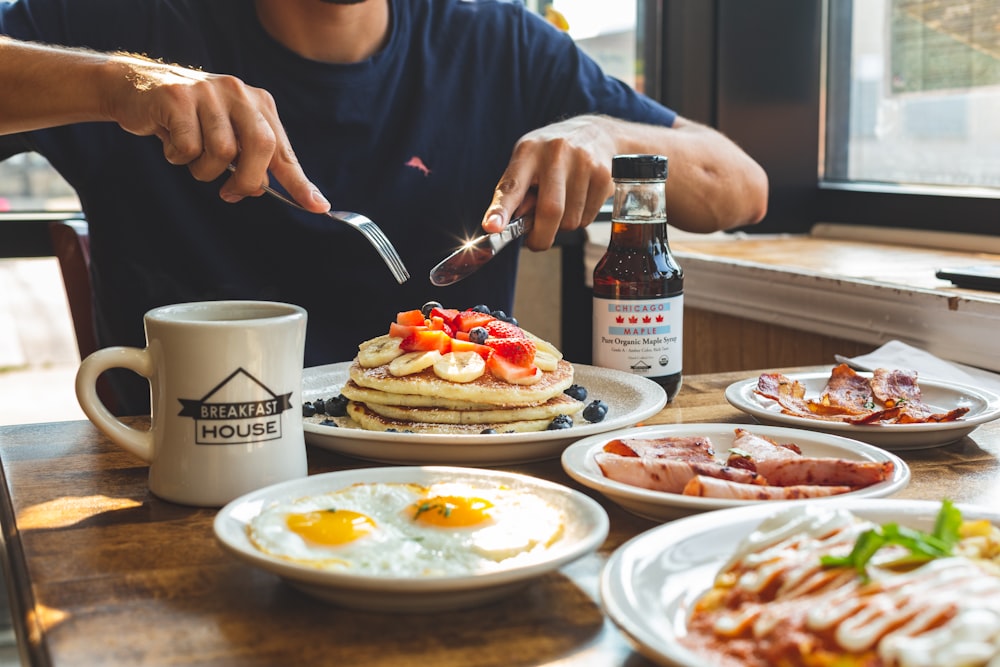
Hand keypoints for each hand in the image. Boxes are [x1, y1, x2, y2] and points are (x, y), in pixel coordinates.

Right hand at [106, 54, 328, 211]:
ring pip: (222, 152)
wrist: (134, 87)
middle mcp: (238, 92)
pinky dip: (178, 157)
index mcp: (258, 103)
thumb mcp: (226, 132)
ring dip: (204, 170)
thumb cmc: (187, 118)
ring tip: (191, 156)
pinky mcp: (177, 97)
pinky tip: (171, 143)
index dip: (299, 181)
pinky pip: (188, 147)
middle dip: (247, 180)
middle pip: (261, 147)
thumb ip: (250, 157)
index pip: (283, 148)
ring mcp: (208, 91)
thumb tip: (265, 190)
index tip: (318, 206)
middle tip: (229, 193)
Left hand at [482, 115, 614, 249]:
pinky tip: (580, 200)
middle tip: (537, 241)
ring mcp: (583, 162)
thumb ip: (518, 193)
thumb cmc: (553, 155)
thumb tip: (510, 225)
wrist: (595, 132)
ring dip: (563, 225)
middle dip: (541, 236)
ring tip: (564, 203)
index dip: (501, 210)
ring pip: (571, 220)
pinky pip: (587, 218)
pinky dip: (581, 219)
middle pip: (550, 211)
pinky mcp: (603, 175)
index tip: (492, 227)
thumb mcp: (528, 163)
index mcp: (529, 151)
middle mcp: (556, 152)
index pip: (512, 185)